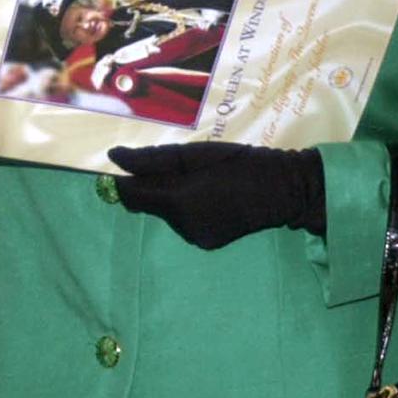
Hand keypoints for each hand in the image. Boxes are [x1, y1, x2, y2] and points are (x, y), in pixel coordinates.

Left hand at [107, 142, 325, 249]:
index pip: (130, 194)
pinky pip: (182, 222)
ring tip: (201, 179)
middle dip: (152, 186)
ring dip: (171, 197)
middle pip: (147, 204)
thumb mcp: (195, 154)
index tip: (130, 164)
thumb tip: (114, 158)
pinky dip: (186, 208)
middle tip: (180, 167)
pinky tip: (210, 196)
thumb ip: (152, 159)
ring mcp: (195, 238)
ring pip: (165, 213)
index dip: (124, 179)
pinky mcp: (206, 243)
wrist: (283, 190)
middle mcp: (181, 225)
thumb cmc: (239, 163)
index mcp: (177, 201)